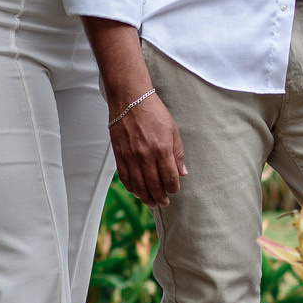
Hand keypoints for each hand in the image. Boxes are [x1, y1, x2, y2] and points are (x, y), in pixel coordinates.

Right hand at [109, 90, 186, 205]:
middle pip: (154, 185)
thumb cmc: (153, 112)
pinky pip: (125, 177)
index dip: (173, 187)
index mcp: (162, 148)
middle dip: (160, 197)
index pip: (169, 177)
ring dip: (146, 197)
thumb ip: (178, 153)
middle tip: (164, 203)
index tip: (174, 190)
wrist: (130, 99)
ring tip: (152, 203)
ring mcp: (131, 156)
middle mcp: (146, 155)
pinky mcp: (119, 155)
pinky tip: (136, 192)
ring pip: (138, 185)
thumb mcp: (173, 130)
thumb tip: (182, 172)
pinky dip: (131, 188)